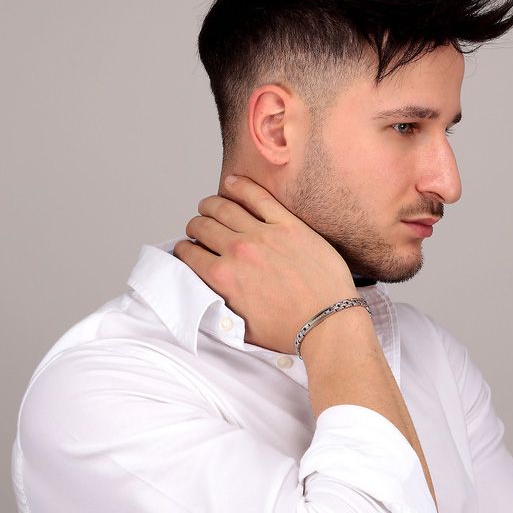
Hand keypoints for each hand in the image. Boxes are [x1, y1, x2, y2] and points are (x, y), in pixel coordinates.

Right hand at [173, 175, 357, 354]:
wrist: (327, 322)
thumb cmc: (289, 330)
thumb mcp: (240, 327)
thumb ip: (220, 305)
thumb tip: (209, 291)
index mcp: (222, 277)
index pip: (189, 253)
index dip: (184, 249)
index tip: (188, 248)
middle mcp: (237, 252)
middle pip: (203, 226)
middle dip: (195, 226)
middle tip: (198, 228)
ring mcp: (263, 234)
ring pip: (224, 207)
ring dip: (210, 204)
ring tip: (209, 206)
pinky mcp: (288, 225)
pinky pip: (258, 196)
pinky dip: (240, 186)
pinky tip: (232, 183)